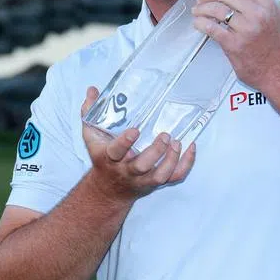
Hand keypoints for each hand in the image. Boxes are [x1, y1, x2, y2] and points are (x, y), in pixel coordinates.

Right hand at [80, 87, 195, 200]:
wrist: (108, 190)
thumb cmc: (102, 159)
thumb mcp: (91, 137)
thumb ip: (90, 113)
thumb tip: (92, 90)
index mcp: (110, 159)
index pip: (116, 152)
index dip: (125, 143)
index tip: (135, 130)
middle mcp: (126, 171)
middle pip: (142, 166)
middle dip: (155, 152)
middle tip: (165, 135)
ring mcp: (142, 179)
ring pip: (159, 175)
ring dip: (171, 160)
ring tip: (178, 143)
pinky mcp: (155, 183)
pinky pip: (174, 178)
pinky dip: (185, 165)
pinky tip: (190, 148)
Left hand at [191, 0, 279, 89]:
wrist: (276, 70)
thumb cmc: (276, 42)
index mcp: (267, 4)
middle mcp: (257, 14)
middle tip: (202, 0)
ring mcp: (245, 29)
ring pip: (216, 9)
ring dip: (202, 8)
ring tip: (197, 11)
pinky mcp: (233, 44)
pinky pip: (211, 27)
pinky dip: (200, 23)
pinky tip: (198, 23)